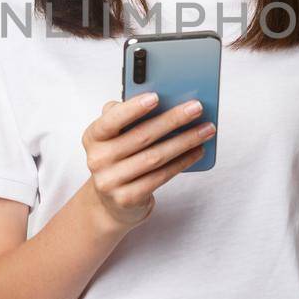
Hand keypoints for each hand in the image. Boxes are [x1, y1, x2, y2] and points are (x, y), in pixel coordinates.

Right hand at [80, 94, 215, 229]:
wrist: (111, 202)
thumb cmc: (119, 157)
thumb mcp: (114, 135)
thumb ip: (125, 114)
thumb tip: (158, 97)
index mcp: (93, 137)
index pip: (111, 120)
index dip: (133, 108)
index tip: (157, 96)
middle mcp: (98, 159)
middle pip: (141, 137)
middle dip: (173, 120)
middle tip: (196, 107)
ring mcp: (111, 182)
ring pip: (155, 157)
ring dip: (185, 141)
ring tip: (206, 129)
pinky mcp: (127, 198)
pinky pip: (161, 177)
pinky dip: (182, 162)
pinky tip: (197, 151)